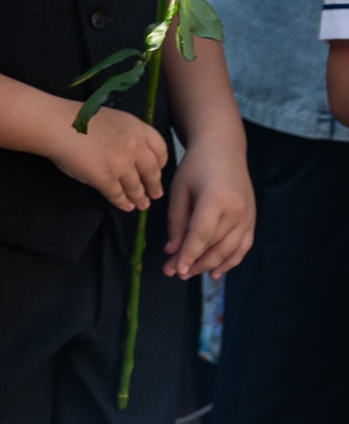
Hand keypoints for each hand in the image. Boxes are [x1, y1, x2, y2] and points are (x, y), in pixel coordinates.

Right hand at [43, 104, 166, 210]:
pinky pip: (118, 195)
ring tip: (142, 204)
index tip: (158, 170)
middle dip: (154, 185)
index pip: (160, 150)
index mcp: (138, 129)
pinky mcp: (104, 179)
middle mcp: (135, 147)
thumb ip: (130, 135)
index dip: (161, 163)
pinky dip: (123, 203)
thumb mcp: (114, 120)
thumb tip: (136, 156)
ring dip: (140, 197)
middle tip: (155, 194)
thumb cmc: (80, 119)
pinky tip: (126, 206)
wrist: (56, 124)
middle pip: (152, 171)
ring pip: (136, 186)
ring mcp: (120, 165)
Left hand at [162, 129, 253, 277]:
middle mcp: (237, 210)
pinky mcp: (252, 219)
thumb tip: (172, 250)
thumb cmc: (196, 167)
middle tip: (173, 273)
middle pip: (214, 245)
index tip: (175, 270)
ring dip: (209, 265)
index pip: (201, 235)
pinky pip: (243, 246)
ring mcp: (248, 216)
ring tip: (189, 273)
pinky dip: (230, 261)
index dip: (188, 255)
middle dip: (193, 262)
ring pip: (230, 250)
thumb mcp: (179, 190)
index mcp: (216, 200)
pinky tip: (215, 271)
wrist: (223, 150)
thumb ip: (176, 221)